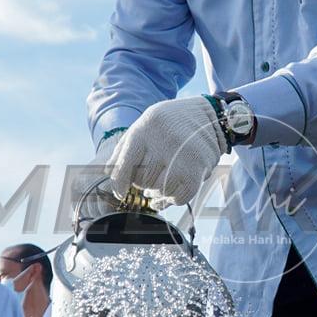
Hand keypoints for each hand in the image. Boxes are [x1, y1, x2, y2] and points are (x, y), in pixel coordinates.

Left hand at [105, 96, 226, 206]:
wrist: (209, 117)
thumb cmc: (170, 123)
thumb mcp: (144, 125)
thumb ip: (124, 148)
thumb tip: (108, 173)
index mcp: (145, 130)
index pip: (125, 165)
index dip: (119, 183)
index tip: (120, 192)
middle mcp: (163, 142)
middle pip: (143, 181)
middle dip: (143, 183)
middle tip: (150, 177)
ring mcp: (183, 156)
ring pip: (160, 191)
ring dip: (158, 192)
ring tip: (161, 183)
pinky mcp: (199, 169)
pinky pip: (180, 197)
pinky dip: (173, 199)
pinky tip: (170, 194)